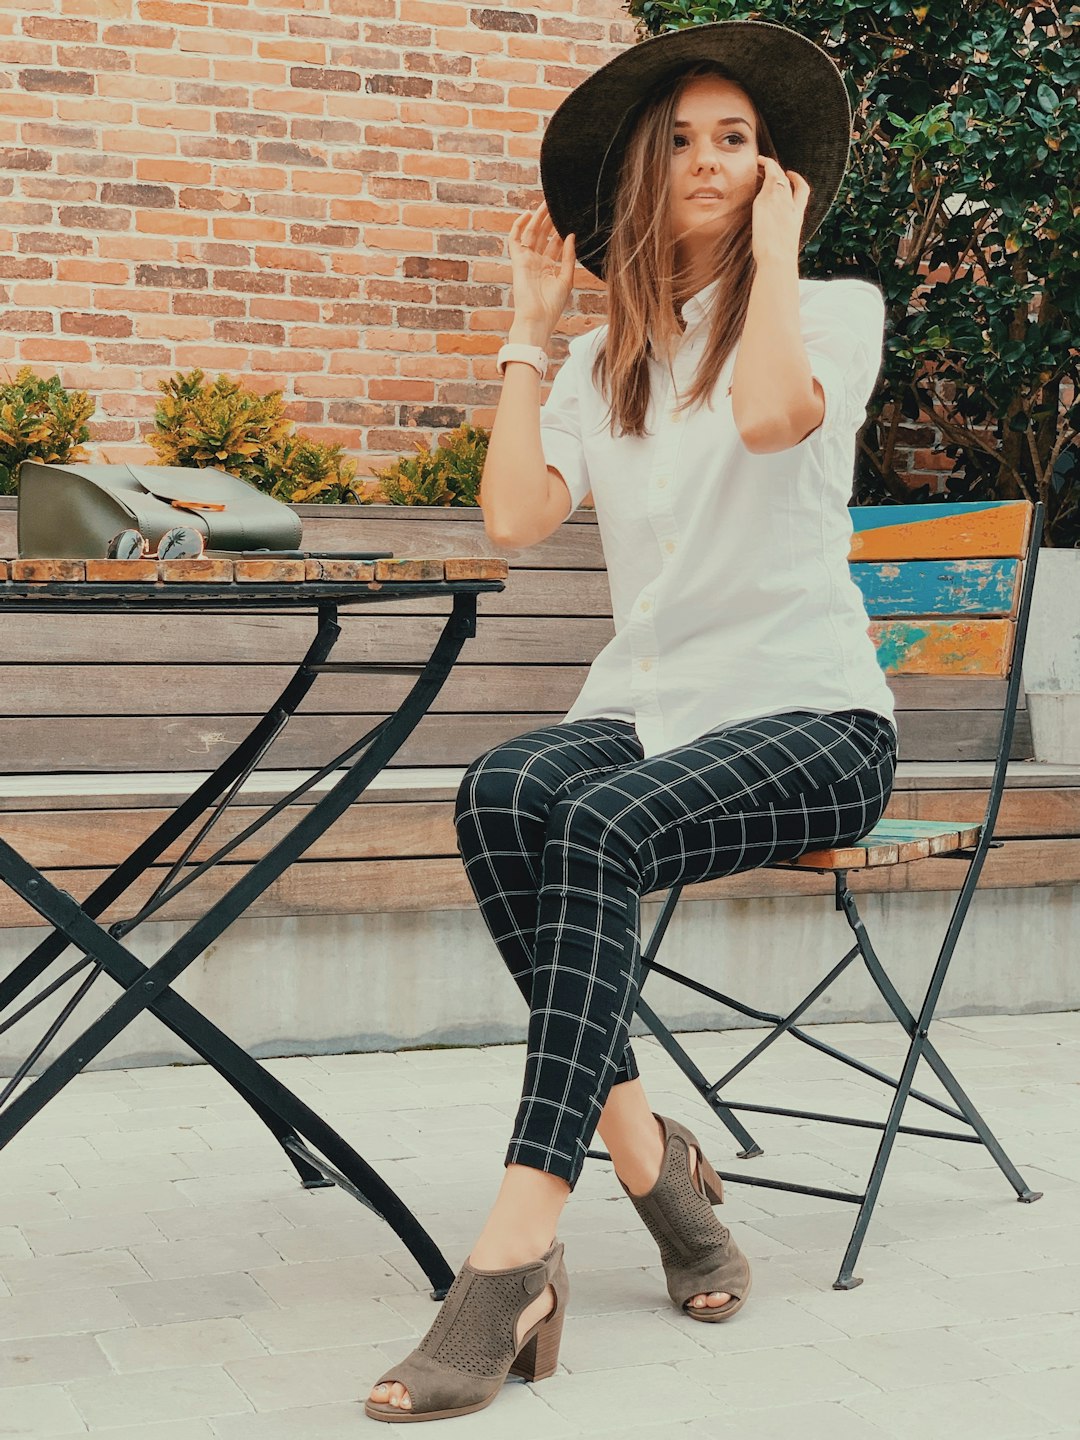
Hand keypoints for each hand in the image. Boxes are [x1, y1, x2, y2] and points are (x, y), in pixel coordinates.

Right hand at [507, 202, 575, 346]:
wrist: (537, 319)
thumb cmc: (552, 306)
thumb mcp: (566, 279)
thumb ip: (569, 257)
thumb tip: (571, 236)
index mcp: (549, 268)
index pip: (555, 244)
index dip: (561, 230)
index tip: (569, 216)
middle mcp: (537, 262)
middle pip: (543, 236)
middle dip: (549, 220)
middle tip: (556, 204)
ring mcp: (526, 261)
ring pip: (531, 234)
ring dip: (537, 218)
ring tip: (546, 203)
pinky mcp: (517, 261)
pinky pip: (514, 240)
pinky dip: (518, 226)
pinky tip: (527, 214)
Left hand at [751, 156, 809, 266]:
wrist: (778, 258)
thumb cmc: (779, 260)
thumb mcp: (785, 245)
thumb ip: (781, 237)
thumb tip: (773, 245)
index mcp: (797, 216)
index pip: (802, 192)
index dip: (798, 181)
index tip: (792, 175)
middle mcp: (790, 205)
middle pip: (789, 181)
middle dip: (781, 172)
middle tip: (771, 166)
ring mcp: (779, 201)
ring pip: (778, 176)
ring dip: (771, 166)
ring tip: (761, 160)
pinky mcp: (765, 200)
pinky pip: (768, 177)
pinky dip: (765, 166)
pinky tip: (758, 162)